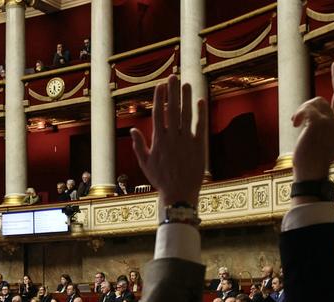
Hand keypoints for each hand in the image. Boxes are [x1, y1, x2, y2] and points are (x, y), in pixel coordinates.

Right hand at [129, 74, 206, 210]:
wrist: (179, 193)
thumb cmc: (161, 180)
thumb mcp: (146, 164)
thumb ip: (139, 145)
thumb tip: (133, 129)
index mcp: (159, 141)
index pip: (158, 114)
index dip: (159, 99)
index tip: (159, 86)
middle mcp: (172, 138)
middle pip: (172, 110)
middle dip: (172, 92)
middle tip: (172, 77)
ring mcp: (186, 141)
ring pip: (186, 115)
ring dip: (186, 98)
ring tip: (186, 84)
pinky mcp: (199, 146)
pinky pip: (200, 126)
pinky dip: (200, 113)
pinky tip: (199, 101)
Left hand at [291, 62, 333, 182]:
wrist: (311, 172)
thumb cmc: (313, 158)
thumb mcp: (326, 138)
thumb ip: (328, 122)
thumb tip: (322, 103)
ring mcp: (333, 122)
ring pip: (317, 101)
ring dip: (303, 110)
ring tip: (297, 124)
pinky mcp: (319, 123)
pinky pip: (308, 108)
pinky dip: (299, 114)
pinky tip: (295, 125)